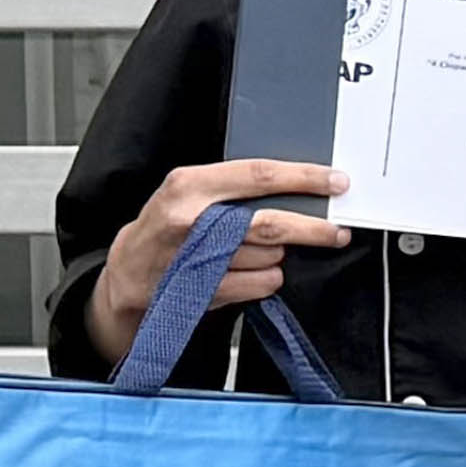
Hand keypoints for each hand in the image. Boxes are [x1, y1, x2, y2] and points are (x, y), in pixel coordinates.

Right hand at [85, 157, 351, 355]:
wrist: (128, 274)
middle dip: (314, 229)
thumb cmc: (165, 229)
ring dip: (277, 256)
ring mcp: (199, 259)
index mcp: (188, 186)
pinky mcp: (206, 291)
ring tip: (257, 253)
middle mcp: (193, 220)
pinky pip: (263, 283)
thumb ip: (233, 187)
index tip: (336, 182)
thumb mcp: (188, 194)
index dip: (304, 178)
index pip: (259, 175)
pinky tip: (250, 273)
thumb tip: (298, 187)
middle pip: (272, 223)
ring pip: (271, 256)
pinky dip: (268, 279)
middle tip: (337, 231)